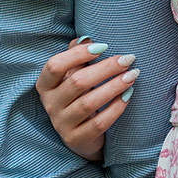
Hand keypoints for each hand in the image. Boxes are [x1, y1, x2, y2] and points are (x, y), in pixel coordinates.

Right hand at [34, 38, 139, 161]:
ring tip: (132, 75)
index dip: (77, 54)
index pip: (55, 66)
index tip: (104, 46)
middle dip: (105, 68)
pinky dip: (115, 108)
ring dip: (113, 86)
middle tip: (128, 59)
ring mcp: (62, 124)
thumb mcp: (72, 74)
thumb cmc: (78, 96)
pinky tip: (128, 95)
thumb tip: (88, 38)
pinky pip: (99, 123)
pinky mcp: (76, 139)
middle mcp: (50, 104)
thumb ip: (76, 54)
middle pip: (77, 82)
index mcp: (45, 85)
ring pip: (89, 103)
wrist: (81, 135)